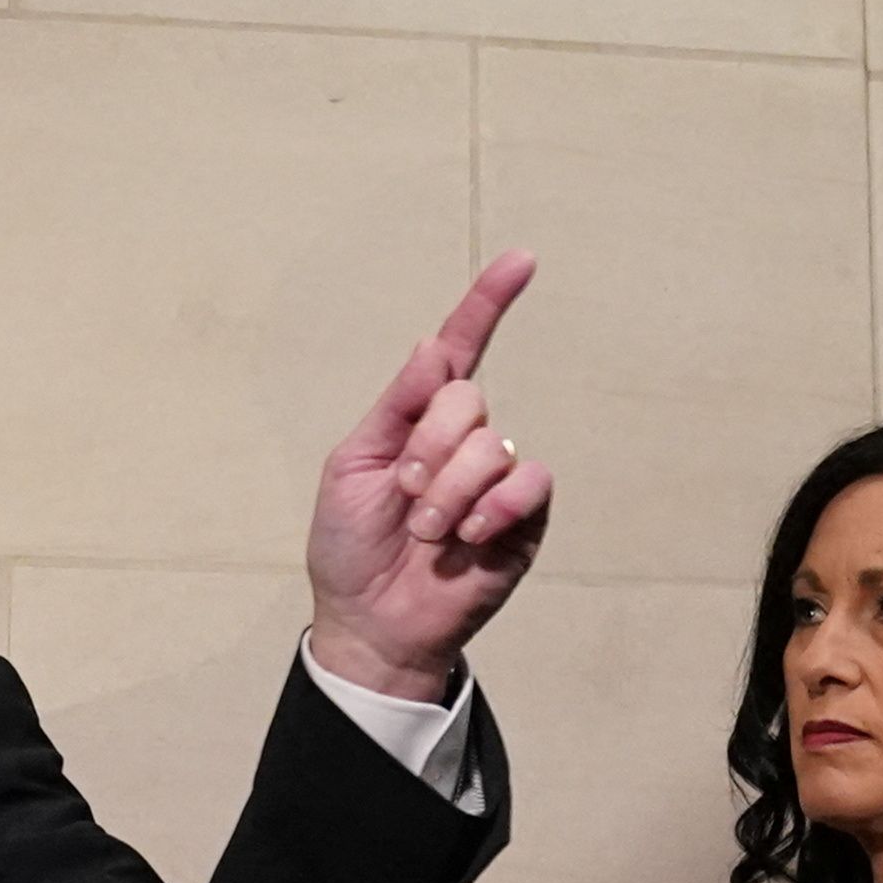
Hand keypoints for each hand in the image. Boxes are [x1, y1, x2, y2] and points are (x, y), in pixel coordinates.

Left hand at [305, 252, 553, 699]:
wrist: (371, 622)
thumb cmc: (353, 547)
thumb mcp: (353, 465)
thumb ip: (398, 407)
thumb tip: (435, 346)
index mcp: (420, 421)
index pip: (462, 350)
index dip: (488, 303)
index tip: (522, 260)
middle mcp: (466, 442)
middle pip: (468, 399)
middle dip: (428, 448)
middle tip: (405, 495)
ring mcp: (498, 481)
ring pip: (493, 446)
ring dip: (450, 492)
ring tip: (428, 532)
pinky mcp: (525, 521)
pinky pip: (530, 483)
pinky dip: (494, 507)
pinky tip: (469, 537)